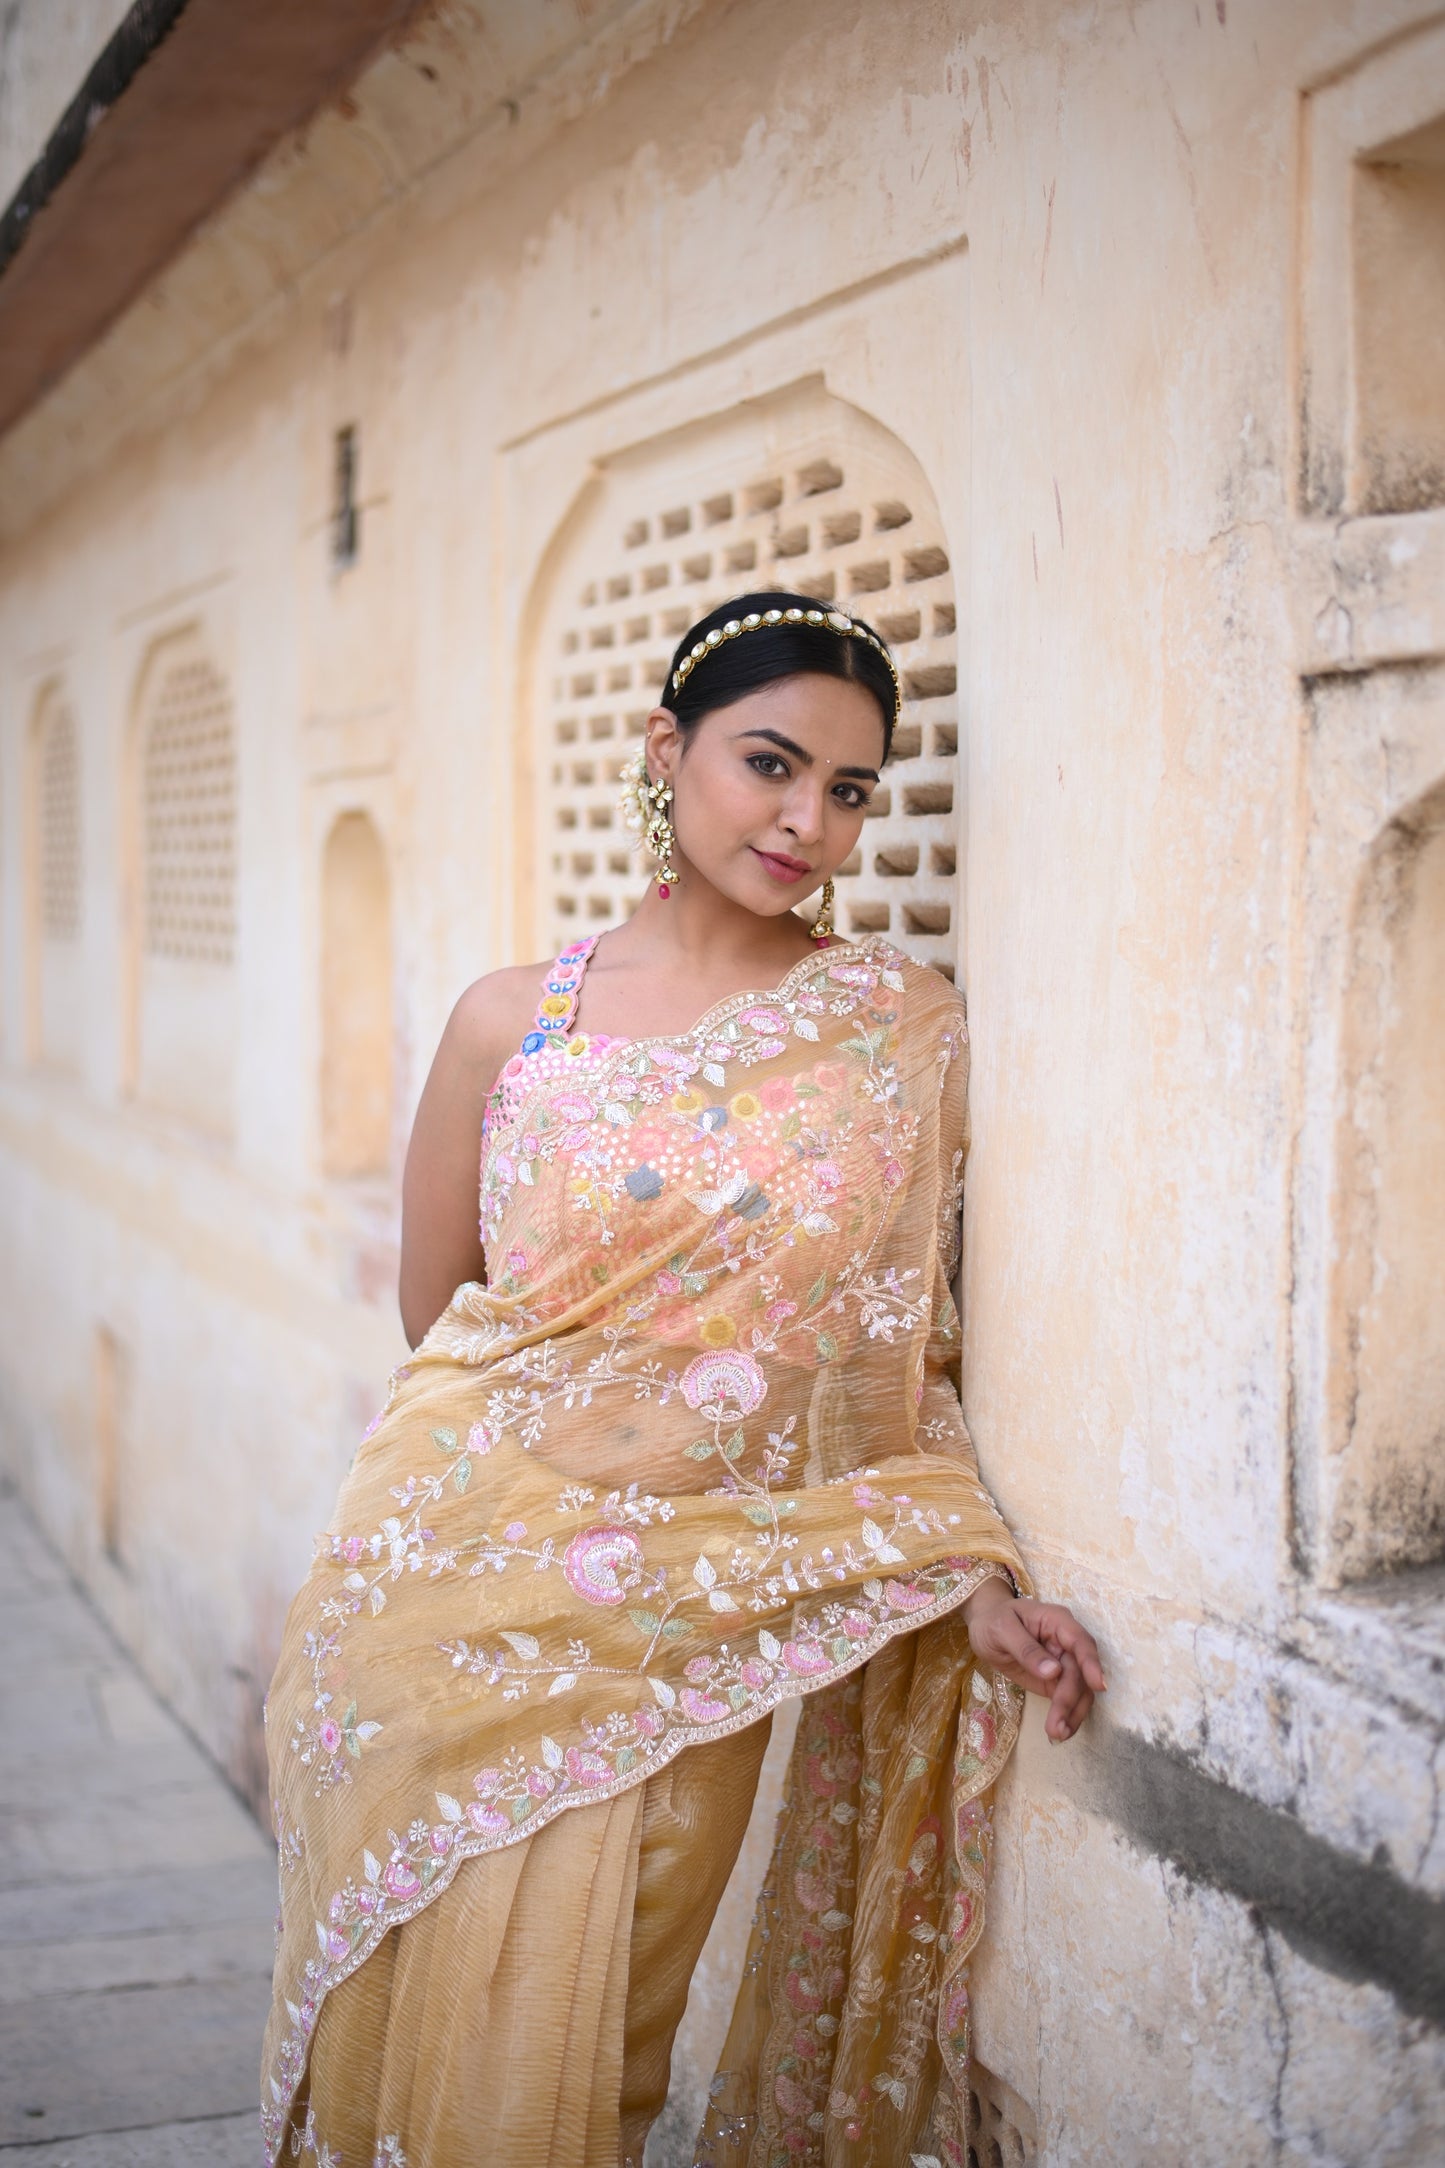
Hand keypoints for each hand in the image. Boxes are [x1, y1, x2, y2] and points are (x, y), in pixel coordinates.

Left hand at [961, 1578, 1106, 1742]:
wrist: (986, 1626)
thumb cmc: (994, 1620)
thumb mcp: (1002, 1630)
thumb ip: (1026, 1649)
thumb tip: (1054, 1671)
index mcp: (1057, 1621)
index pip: (1080, 1641)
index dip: (1091, 1664)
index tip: (1098, 1687)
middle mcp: (1066, 1643)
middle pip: (1079, 1673)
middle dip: (1070, 1700)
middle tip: (1057, 1727)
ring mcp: (1064, 1662)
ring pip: (1080, 1690)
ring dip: (1073, 1713)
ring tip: (1058, 1735)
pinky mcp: (1056, 1681)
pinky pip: (1069, 1698)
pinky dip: (1067, 1715)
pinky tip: (1059, 1732)